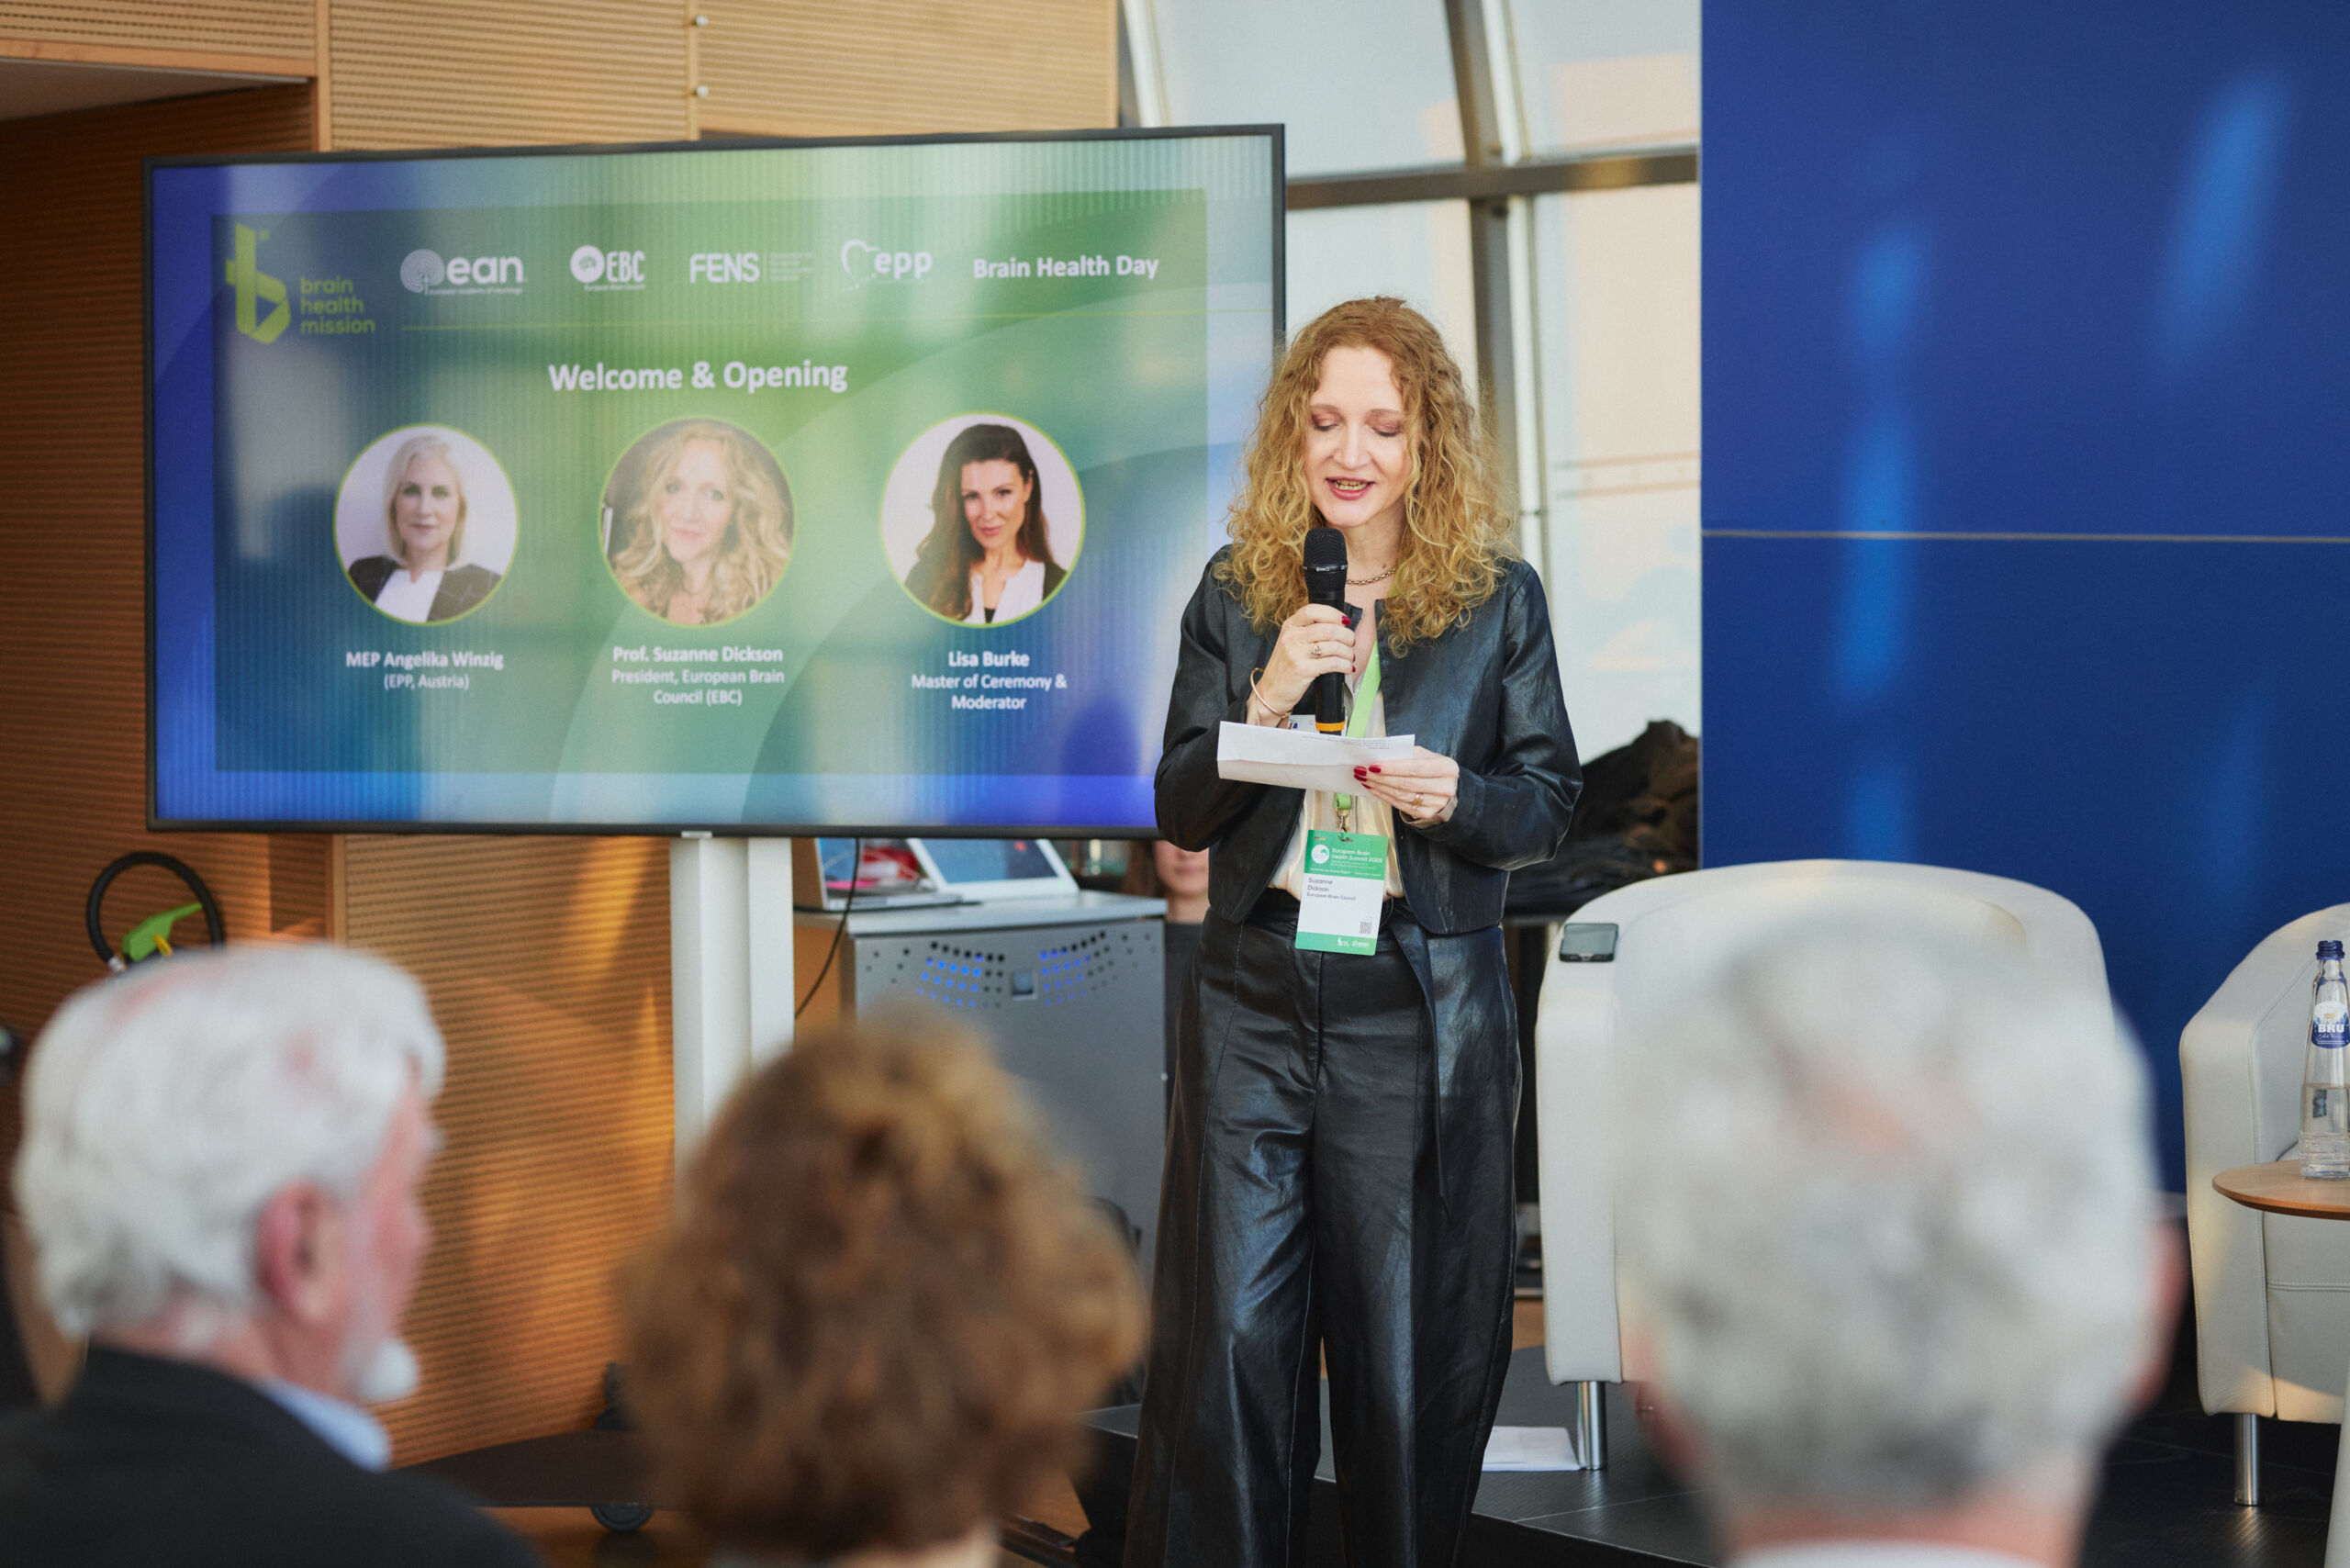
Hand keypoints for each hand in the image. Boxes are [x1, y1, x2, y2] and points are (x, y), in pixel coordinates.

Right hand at [1253, 602, 1354, 722]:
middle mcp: (1291, 637)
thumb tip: (1340, 625)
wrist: (1271, 691)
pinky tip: (1347, 668)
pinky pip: (1333, 663)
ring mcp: (1295, 653)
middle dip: (1347, 636)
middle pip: (1329, 629)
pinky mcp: (1302, 670)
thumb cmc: (1286, 666)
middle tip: (1351, 643)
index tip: (1345, 622)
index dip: (1333, 614)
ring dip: (1348, 652)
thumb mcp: (1291, 642)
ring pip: (1334, 646)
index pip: (1313, 610)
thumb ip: (1309, 631)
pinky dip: (1345, 665)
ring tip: (1350, 657)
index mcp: (1290, 626)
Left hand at [1353, 746, 1459, 824]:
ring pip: (1401, 795)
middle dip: (1380, 777)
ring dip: (1379, 787)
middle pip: (1405, 783)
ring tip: (1364, 779)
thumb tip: (1382, 755)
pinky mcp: (1426, 813)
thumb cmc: (1433, 769)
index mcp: (1446, 768)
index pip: (1415, 768)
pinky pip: (1400, 804)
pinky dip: (1384, 796)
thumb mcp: (1427, 757)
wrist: (1447, 789)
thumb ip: (1409, 754)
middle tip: (1362, 771)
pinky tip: (1373, 789)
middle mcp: (1444, 787)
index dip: (1392, 768)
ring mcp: (1436, 803)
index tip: (1373, 765)